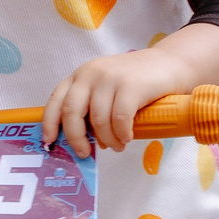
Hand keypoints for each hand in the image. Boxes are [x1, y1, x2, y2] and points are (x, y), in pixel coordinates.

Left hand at [43, 24, 218, 156]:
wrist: (169, 64)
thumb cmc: (136, 82)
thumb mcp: (106, 89)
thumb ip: (91, 107)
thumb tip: (83, 141)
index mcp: (81, 75)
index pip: (56, 100)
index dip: (49, 124)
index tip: (50, 143)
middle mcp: (91, 73)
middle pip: (72, 113)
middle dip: (77, 138)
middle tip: (86, 153)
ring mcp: (111, 77)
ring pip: (98, 120)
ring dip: (107, 140)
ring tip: (117, 146)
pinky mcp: (131, 85)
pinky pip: (119, 119)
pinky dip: (122, 133)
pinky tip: (127, 137)